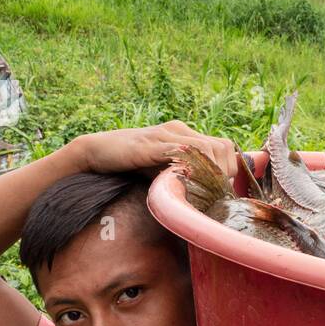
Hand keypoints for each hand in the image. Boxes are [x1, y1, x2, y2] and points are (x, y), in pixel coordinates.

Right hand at [76, 121, 236, 178]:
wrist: (96, 151)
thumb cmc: (130, 163)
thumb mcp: (163, 168)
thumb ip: (182, 174)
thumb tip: (205, 196)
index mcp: (183, 133)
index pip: (222, 146)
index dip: (228, 168)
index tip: (223, 189)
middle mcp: (177, 129)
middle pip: (220, 146)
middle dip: (224, 172)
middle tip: (218, 193)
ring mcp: (163, 135)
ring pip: (204, 148)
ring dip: (212, 172)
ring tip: (208, 191)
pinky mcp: (149, 146)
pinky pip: (178, 152)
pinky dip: (190, 167)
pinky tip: (190, 183)